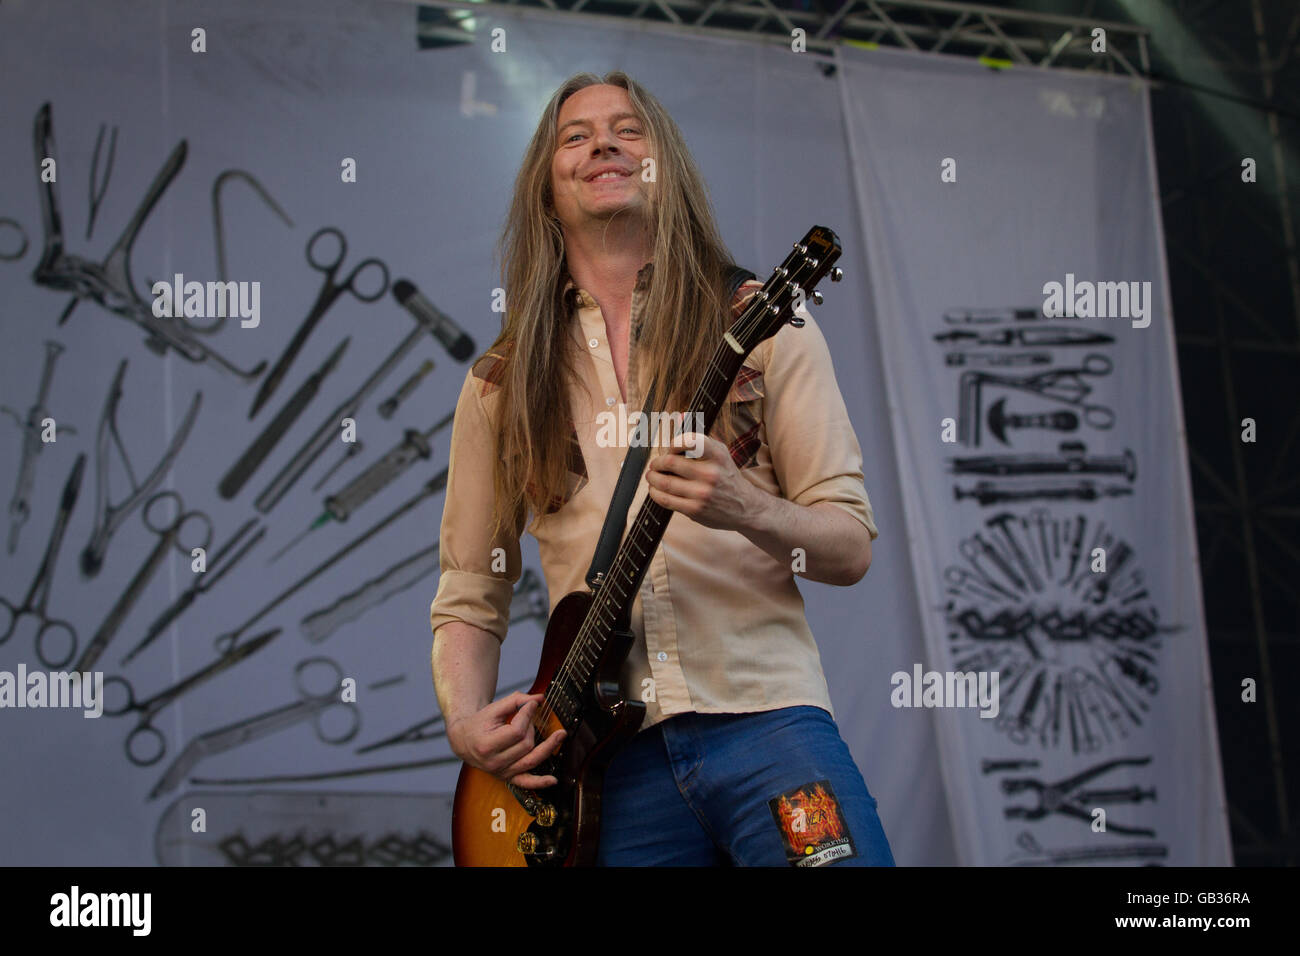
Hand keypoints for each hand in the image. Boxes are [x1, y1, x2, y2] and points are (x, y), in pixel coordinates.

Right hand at [448, 691, 566, 789]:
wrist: (464, 740)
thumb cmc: (480, 722)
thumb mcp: (494, 708)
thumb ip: (516, 701)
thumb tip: (540, 699)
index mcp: (486, 745)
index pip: (516, 731)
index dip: (527, 715)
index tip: (531, 704)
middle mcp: (493, 762)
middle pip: (525, 745)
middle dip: (531, 728)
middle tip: (529, 717)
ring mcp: (501, 772)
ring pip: (530, 760)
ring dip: (546, 747)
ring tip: (561, 734)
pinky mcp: (507, 777)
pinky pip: (525, 783)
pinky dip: (540, 782)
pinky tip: (553, 780)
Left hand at [645, 432, 758, 531]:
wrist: (745, 506)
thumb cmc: (726, 475)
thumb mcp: (720, 452)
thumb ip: (699, 437)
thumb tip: (679, 416)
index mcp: (717, 455)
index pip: (690, 440)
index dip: (673, 443)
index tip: (670, 448)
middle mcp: (710, 473)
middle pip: (670, 462)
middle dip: (657, 462)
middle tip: (655, 464)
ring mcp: (702, 493)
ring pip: (665, 482)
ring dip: (653, 477)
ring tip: (652, 476)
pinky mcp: (695, 509)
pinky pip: (666, 499)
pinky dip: (655, 493)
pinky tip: (655, 490)